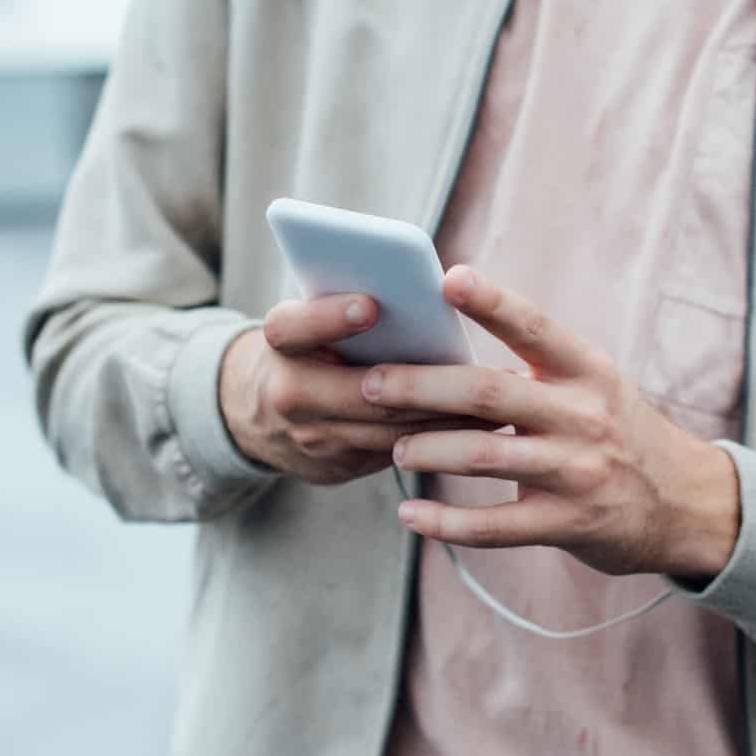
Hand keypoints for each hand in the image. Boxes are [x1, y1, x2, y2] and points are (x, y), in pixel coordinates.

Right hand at [218, 292, 498, 485]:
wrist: (258, 416)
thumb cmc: (308, 345)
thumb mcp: (311, 320)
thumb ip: (346, 306)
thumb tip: (419, 289)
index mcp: (280, 343)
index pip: (294, 327)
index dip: (330, 318)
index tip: (372, 305)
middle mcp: (289, 393)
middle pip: (361, 390)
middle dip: (422, 383)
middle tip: (475, 369)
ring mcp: (313, 437)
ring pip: (387, 429)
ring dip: (446, 415)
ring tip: (497, 396)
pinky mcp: (338, 466)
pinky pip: (396, 453)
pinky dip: (439, 438)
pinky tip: (481, 426)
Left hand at [363, 265, 740, 581]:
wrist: (685, 504)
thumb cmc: (619, 432)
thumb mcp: (594, 385)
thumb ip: (535, 367)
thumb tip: (447, 344)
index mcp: (586, 370)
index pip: (534, 327)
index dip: (491, 302)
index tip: (448, 278)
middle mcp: (583, 415)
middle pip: (488, 393)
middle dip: (421, 386)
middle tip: (371, 383)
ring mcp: (576, 472)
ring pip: (484, 456)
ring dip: (428, 449)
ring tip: (394, 446)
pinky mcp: (567, 524)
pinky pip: (494, 526)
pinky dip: (445, 521)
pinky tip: (410, 514)